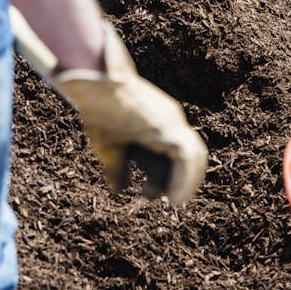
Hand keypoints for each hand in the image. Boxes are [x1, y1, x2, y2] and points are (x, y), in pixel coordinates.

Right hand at [52, 23, 208, 205]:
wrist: (96, 86)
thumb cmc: (99, 112)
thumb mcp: (110, 148)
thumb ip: (118, 170)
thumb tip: (119, 192)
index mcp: (161, 122)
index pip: (179, 151)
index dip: (175, 174)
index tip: (156, 194)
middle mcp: (172, 119)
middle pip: (192, 153)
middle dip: (185, 178)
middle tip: (173, 200)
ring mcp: (172, 121)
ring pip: (195, 156)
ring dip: (187, 182)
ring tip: (175, 202)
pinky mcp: (167, 126)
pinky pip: (186, 158)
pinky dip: (184, 179)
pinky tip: (174, 198)